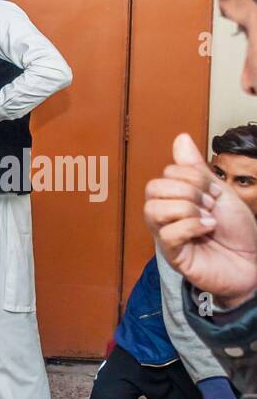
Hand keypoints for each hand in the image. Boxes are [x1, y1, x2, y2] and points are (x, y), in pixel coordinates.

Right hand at [145, 133, 256, 307]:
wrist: (253, 261)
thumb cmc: (237, 230)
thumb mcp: (220, 190)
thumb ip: (196, 168)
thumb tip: (180, 138)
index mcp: (176, 199)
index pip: (165, 175)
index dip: (191, 177)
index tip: (212, 190)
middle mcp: (167, 216)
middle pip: (152, 190)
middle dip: (187, 191)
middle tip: (208, 203)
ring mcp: (167, 236)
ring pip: (153, 210)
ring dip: (188, 208)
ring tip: (207, 216)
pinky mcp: (173, 255)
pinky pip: (168, 234)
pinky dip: (193, 226)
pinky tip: (208, 229)